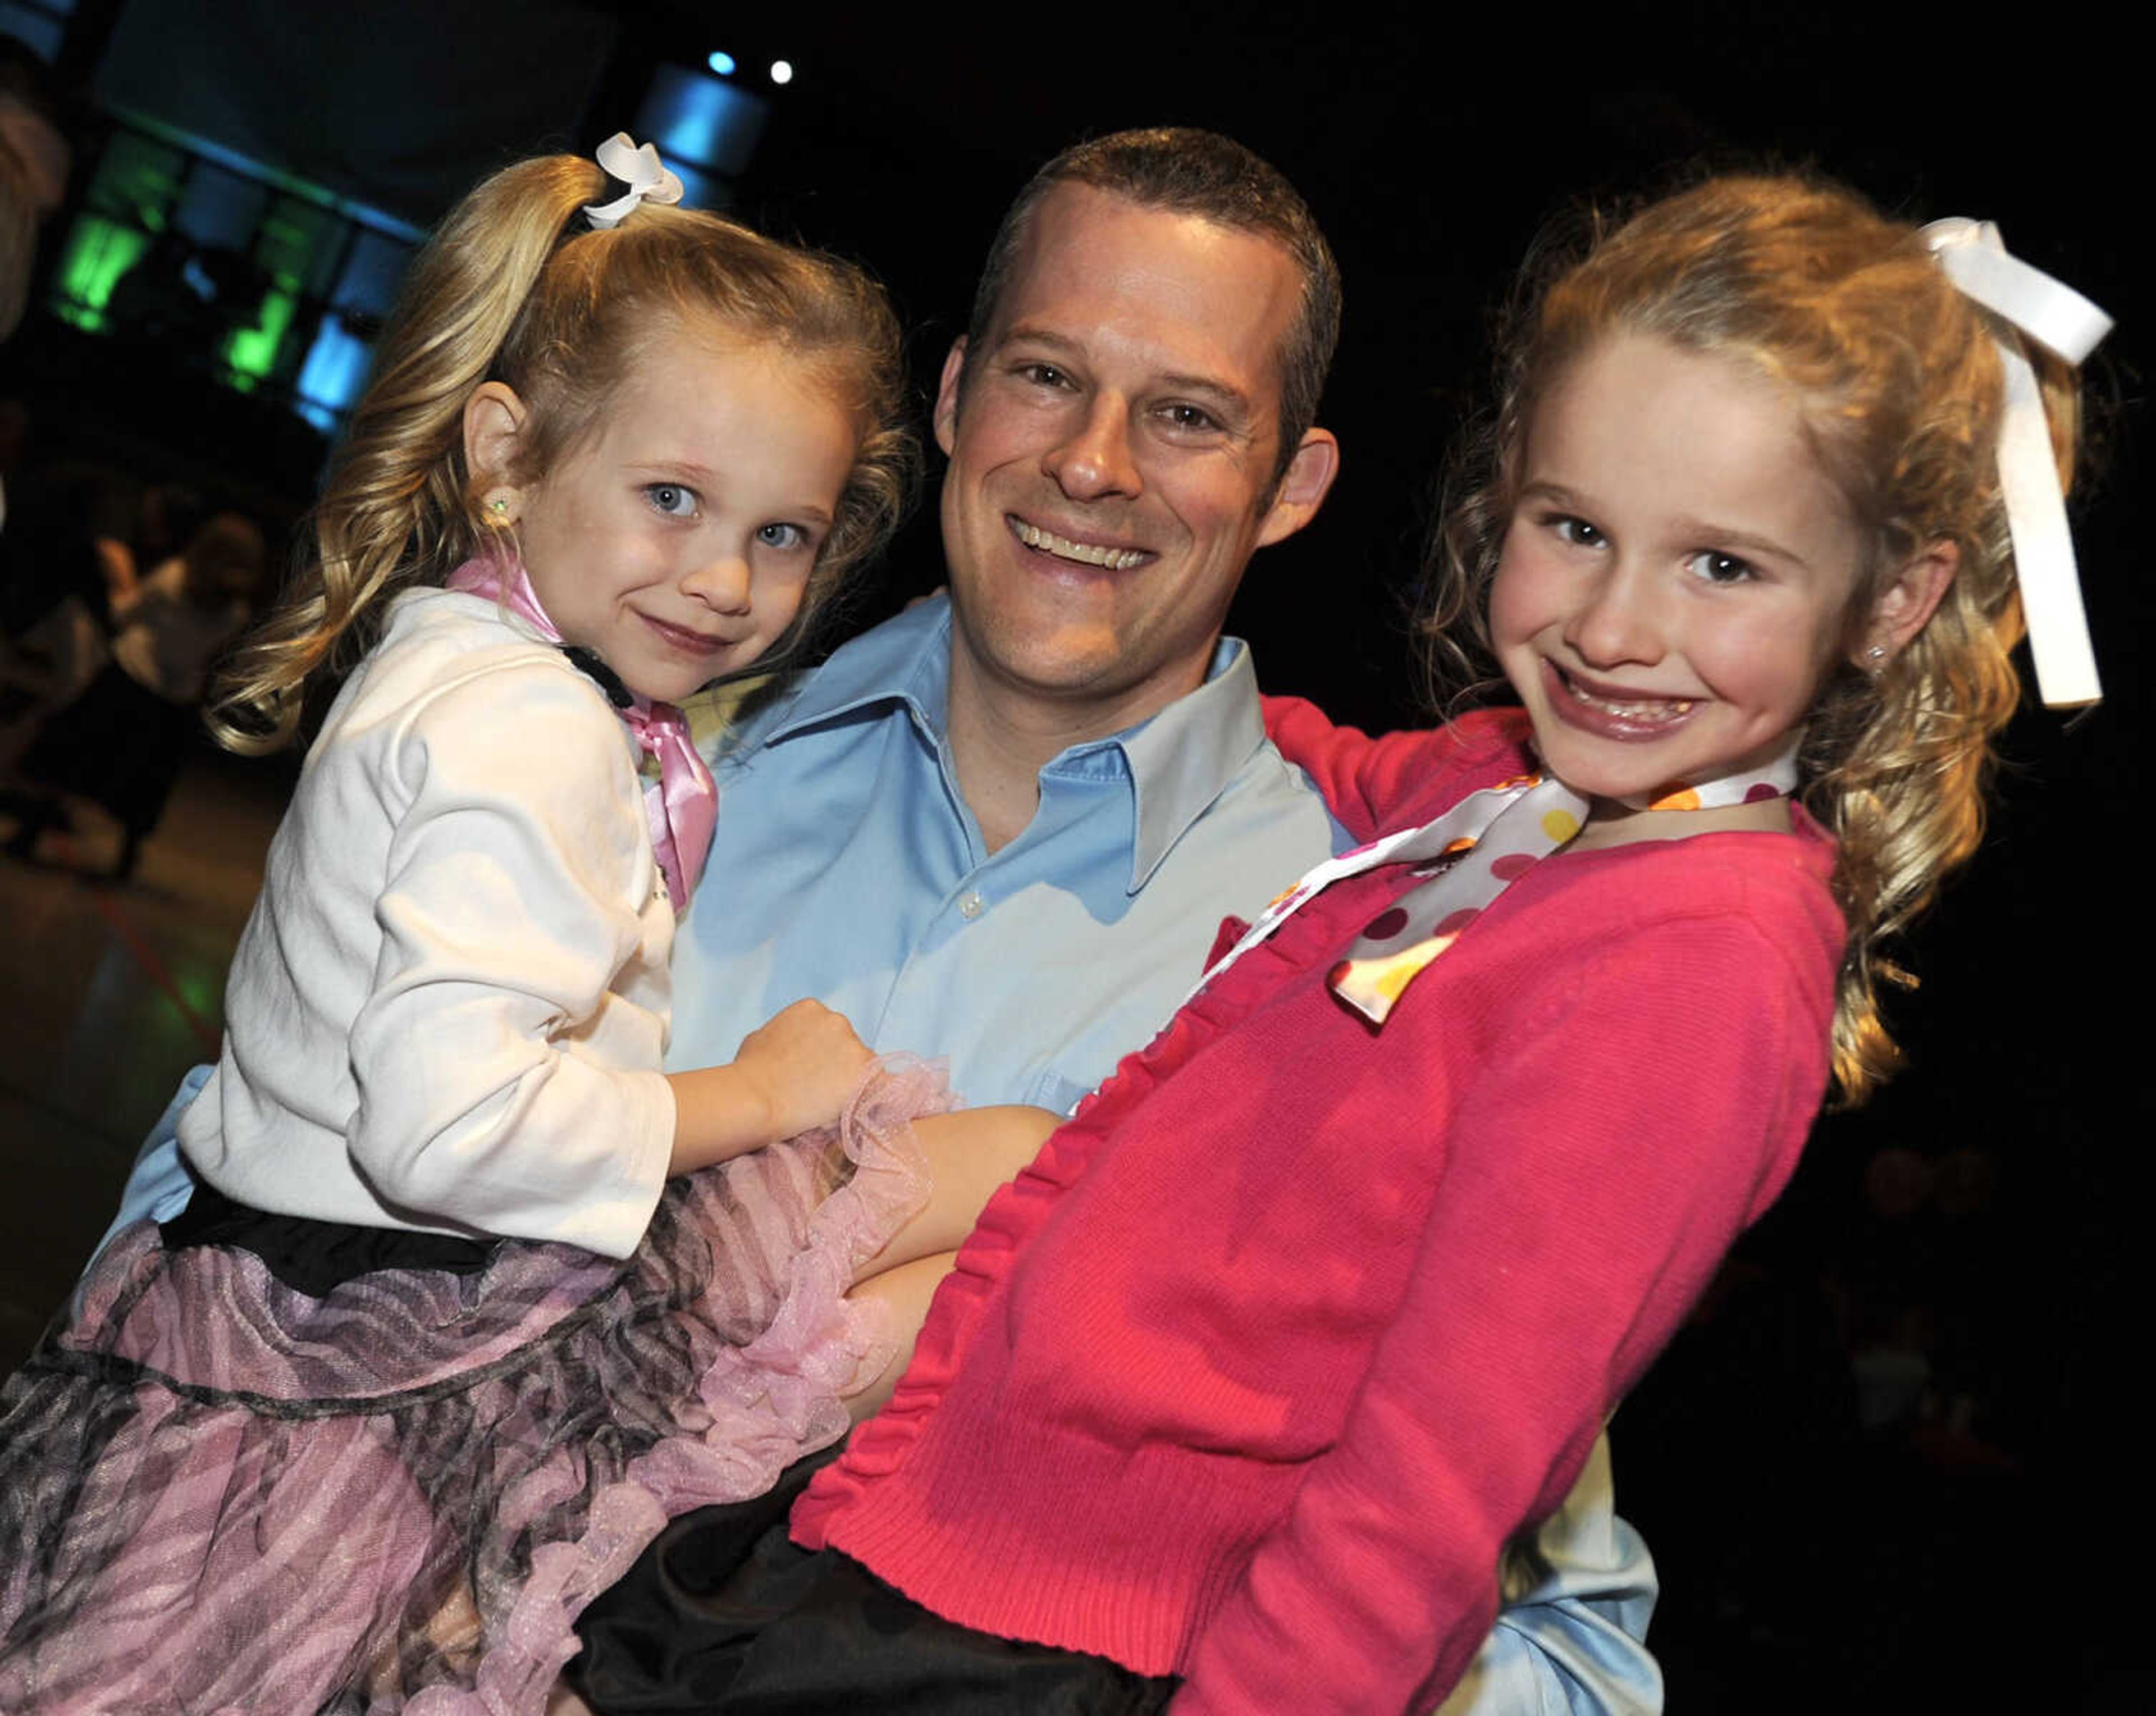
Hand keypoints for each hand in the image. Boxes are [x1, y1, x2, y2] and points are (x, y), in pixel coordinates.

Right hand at [666, 999, 876, 1172]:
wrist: (755, 1098)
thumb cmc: (749, 1073)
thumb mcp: (760, 1039)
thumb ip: (783, 1035)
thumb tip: (788, 1046)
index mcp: (811, 1009)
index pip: (829, 1032)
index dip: (824, 1056)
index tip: (813, 1074)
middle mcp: (837, 1020)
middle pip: (849, 1047)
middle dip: (840, 1068)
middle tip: (820, 1094)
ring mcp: (853, 1044)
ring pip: (864, 1067)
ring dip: (853, 1084)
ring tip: (829, 1107)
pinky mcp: (866, 1069)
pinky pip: (884, 1085)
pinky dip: (878, 1097)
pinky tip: (870, 1112)